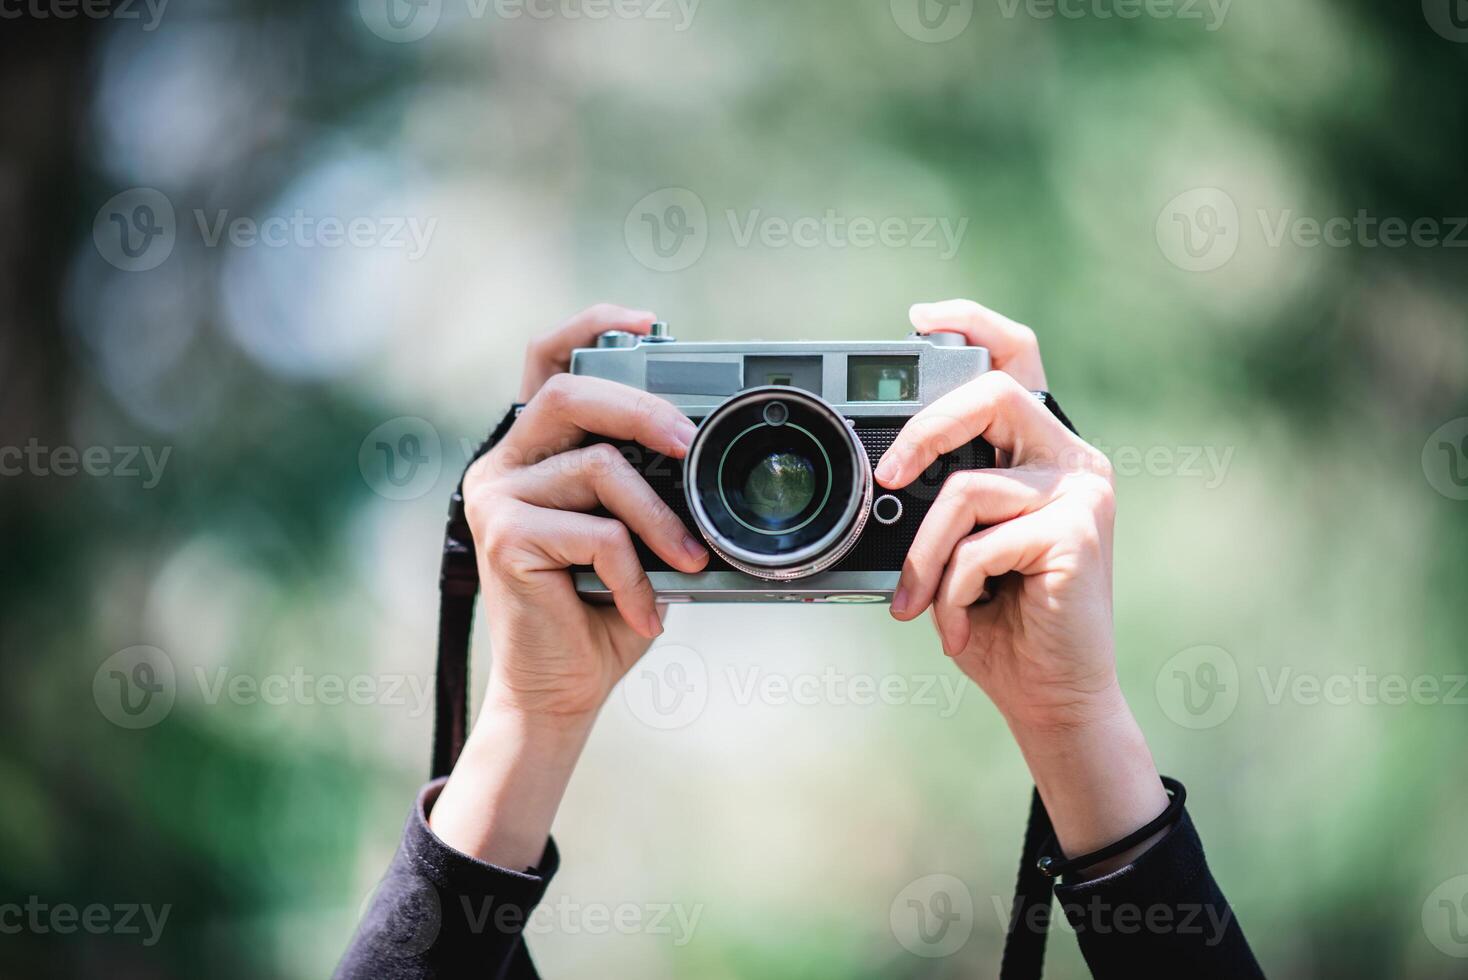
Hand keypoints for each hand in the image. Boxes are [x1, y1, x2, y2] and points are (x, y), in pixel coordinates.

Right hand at [431, 305, 708, 867]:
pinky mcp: (504, 538)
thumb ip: (648, 484)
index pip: (547, 361)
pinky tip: (644, 610)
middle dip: (640, 407)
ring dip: (659, 519)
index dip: (592, 326)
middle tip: (689, 442)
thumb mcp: (634, 533)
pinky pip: (596, 532)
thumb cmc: (602, 608)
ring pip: (597, 468)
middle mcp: (505, 464)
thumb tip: (703, 447)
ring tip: (687, 561)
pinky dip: (636, 573)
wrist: (561, 689)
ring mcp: (497, 498)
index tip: (650, 322)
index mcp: (535, 451)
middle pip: (569, 392)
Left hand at [881, 299, 1167, 866]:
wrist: (1050, 698)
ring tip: (918, 603)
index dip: (973, 324)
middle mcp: (1072, 460)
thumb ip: (940, 498)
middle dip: (926, 429)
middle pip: (994, 393)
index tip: (920, 317)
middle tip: (889, 478)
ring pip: (967, 489)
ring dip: (925, 556)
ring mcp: (1081, 494)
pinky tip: (957, 625)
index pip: (1018, 358)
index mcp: (1042, 452)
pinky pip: (980, 545)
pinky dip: (951, 591)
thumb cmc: (1000, 622)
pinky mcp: (1077, 535)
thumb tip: (882, 475)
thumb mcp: (958, 546)